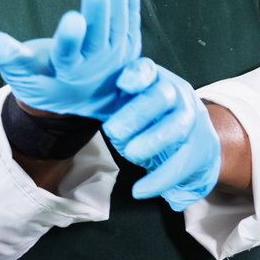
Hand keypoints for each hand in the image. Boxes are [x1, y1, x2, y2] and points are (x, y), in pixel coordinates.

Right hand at [0, 0, 140, 119]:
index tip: (73, 19)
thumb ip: (8, 57)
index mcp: (66, 74)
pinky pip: (130, 19)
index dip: (70, 39)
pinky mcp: (127, 44)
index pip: (68, 56)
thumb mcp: (20, 74)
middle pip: (98, 36)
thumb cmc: (43, 80)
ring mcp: (115, 56)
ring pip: (118, 22)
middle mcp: (95, 66)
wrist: (78, 96)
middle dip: (98, 9)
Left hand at [102, 58, 220, 210]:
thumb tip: (62, 100)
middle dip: (137, 113)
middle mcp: (177, 94)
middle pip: (162, 97)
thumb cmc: (150, 118)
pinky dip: (159, 179)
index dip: (137, 74)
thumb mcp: (130, 103)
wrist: (195, 137)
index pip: (148, 69)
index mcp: (155, 79)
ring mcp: (190, 120)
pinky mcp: (198, 149)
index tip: (122, 83)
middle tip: (112, 131)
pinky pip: (180, 164)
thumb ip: (109, 101)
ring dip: (151, 142)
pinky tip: (139, 190)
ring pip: (176, 127)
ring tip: (129, 154)